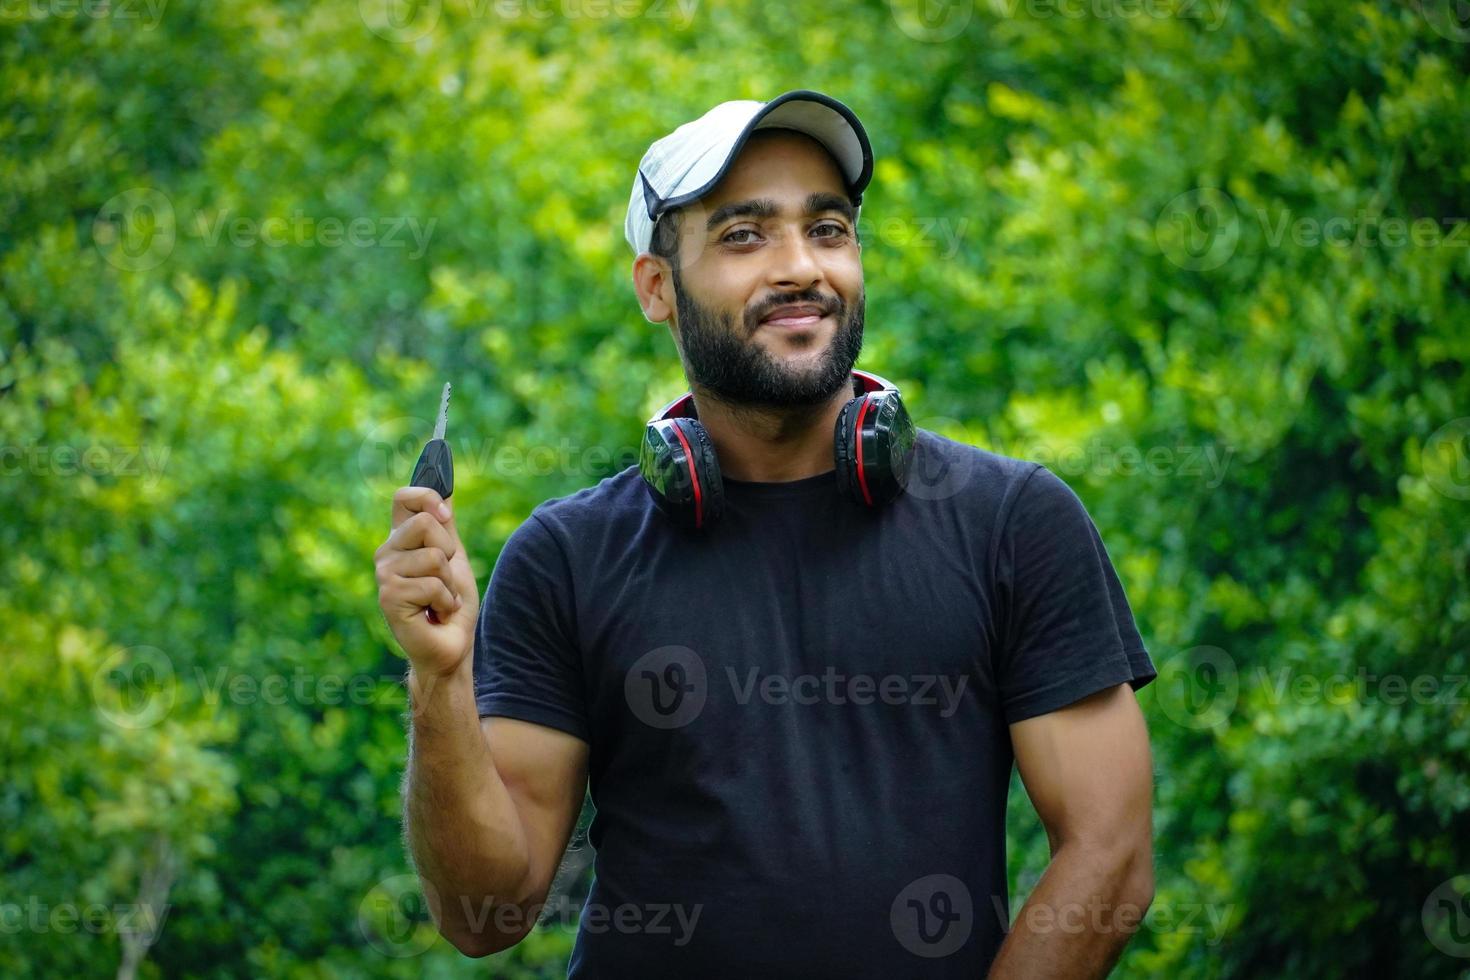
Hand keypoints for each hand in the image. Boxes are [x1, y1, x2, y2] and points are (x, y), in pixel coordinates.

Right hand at [375, 487, 479, 678]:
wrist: (451, 645)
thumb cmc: (451, 604)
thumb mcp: (454, 557)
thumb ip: (446, 525)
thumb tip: (447, 488)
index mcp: (401, 540)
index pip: (404, 498)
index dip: (427, 497)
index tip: (446, 514)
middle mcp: (387, 553)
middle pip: (426, 522)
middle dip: (449, 552)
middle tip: (444, 578)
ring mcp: (385, 575)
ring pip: (434, 556)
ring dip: (449, 583)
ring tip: (440, 600)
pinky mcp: (389, 597)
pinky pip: (433, 585)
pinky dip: (446, 602)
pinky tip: (436, 614)